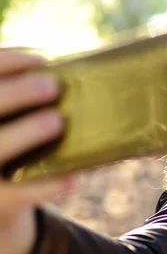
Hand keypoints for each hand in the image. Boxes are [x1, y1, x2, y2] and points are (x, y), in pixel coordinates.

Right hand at [0, 49, 72, 253]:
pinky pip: (20, 194)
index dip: (7, 61)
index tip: (41, 58)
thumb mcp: (9, 118)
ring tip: (58, 121)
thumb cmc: (8, 145)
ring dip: (25, 133)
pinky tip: (72, 178)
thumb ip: (20, 99)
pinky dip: (47, 186)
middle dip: (16, 93)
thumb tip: (65, 74)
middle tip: (53, 85)